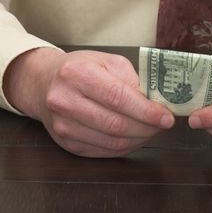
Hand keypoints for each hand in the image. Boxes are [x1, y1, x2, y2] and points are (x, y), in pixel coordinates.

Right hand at [3, 48, 173, 156]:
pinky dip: (125, 147)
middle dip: (147, 128)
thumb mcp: (106, 61)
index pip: (118, 97)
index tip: (167, 117)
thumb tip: (155, 102)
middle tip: (164, 124)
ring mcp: (63, 125)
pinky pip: (103, 151)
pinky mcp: (66, 142)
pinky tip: (136, 137)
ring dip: (139, 139)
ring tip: (152, 130)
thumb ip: (131, 78)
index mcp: (77, 74)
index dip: (146, 111)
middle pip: (116, 124)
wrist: (44, 83)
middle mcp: (65, 100)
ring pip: (111, 141)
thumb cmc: (80, 69)